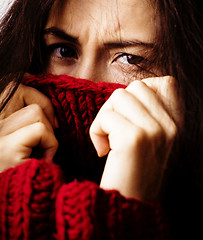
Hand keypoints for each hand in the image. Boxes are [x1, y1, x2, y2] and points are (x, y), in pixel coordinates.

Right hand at [0, 82, 57, 172]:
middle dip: (46, 122)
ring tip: (40, 155)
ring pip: (37, 113)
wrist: (16, 203)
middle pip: (30, 102)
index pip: (16, 88)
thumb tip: (42, 99)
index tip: (49, 121)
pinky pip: (40, 130)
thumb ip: (27, 118)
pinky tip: (42, 161)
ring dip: (48, 136)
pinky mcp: (6, 147)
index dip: (38, 101)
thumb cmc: (24, 169)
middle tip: (44, 145)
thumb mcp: (23, 137)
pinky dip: (50, 145)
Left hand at [90, 76, 181, 200]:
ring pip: (119, 96)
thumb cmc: (134, 171)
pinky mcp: (134, 139)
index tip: (129, 113)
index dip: (141, 91)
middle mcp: (170, 126)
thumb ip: (148, 114)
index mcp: (176, 125)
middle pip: (136, 86)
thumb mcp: (153, 141)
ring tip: (107, 139)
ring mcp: (154, 131)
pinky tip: (103, 150)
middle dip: (117, 105)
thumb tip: (129, 93)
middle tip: (113, 129)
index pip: (166, 83)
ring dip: (105, 116)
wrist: (130, 206)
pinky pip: (106, 117)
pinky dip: (97, 131)